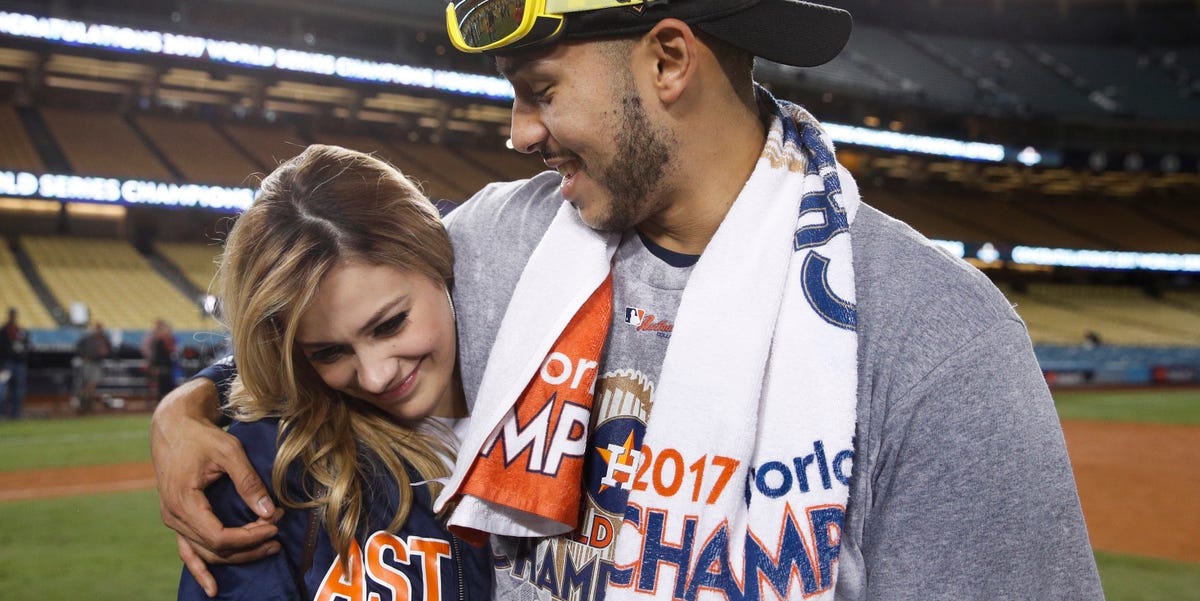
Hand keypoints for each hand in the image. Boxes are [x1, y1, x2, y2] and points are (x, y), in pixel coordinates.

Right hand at [151, 377, 281, 596]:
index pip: (220, 536)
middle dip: (250, 545)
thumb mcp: (229, 452)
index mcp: (184, 501)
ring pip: (206, 552)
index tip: (274, 525)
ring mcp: (173, 521)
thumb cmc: (201, 436)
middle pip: (216, 548)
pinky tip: (212, 588)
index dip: (250, 537)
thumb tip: (269, 510)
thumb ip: (248, 482)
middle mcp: (174, 517)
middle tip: (278, 537)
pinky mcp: (177, 520)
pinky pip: (188, 552)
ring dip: (237, 556)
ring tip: (269, 549)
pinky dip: (200, 570)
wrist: (173, 427)